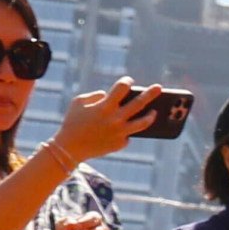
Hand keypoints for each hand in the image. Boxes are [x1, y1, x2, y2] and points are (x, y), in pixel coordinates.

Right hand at [50, 80, 168, 166]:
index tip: (129, 81)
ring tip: (155, 112)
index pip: (122, 88)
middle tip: (159, 88)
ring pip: (143, 122)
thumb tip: (108, 94)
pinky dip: (127, 131)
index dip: (126, 82)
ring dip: (151, 116)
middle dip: (151, 93)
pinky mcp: (120, 144)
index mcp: (104, 106)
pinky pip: (129, 135)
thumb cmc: (73, 122)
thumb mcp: (78, 103)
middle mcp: (115, 118)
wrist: (69, 148)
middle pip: (139, 103)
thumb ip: (95, 95)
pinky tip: (127, 129)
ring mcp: (120, 132)